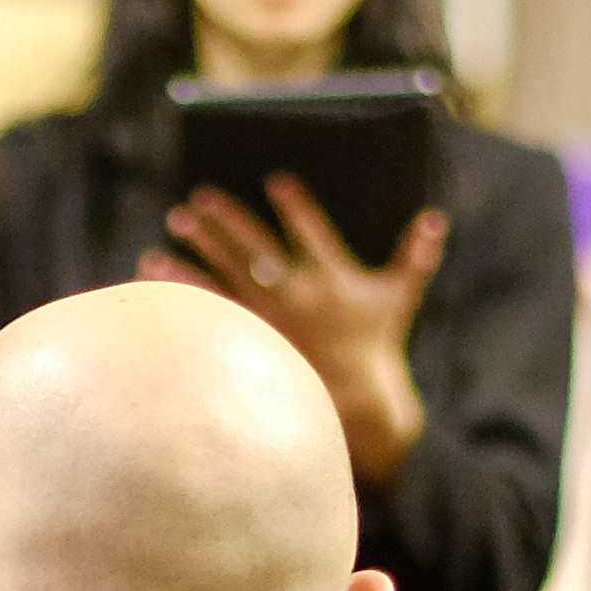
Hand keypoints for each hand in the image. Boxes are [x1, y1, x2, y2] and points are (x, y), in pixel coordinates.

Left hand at [144, 174, 437, 481]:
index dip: (296, 208)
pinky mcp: (249, 336)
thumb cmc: (376, 346)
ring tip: (176, 220)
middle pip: (257, 248)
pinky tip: (153, 266)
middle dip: (228, 220)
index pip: (313, 233)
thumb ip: (417, 256)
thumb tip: (436, 220)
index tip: (276, 183)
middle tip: (200, 197)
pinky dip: (183, 286)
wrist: (357, 406)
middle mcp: (298, 296)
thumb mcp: (400, 298)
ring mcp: (270, 318)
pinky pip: (211, 305)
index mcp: (333, 278)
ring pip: (228, 273)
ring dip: (200, 245)